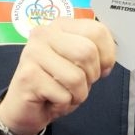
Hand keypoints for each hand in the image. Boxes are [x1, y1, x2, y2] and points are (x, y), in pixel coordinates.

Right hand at [0, 18, 115, 134]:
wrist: (25, 108)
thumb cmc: (56, 84)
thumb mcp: (80, 65)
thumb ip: (95, 53)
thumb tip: (110, 58)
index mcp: (61, 25)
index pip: (97, 31)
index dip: (107, 55)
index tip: (101, 69)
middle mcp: (44, 33)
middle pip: (87, 52)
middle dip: (91, 76)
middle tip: (79, 84)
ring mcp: (33, 53)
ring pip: (76, 77)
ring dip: (78, 94)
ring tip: (64, 94)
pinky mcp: (27, 76)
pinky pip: (63, 95)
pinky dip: (63, 105)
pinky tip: (50, 101)